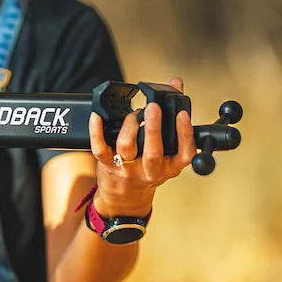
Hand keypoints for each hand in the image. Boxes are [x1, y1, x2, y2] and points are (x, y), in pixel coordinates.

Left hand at [88, 77, 195, 216]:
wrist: (126, 199)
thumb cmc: (148, 168)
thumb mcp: (167, 151)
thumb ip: (171, 118)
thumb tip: (175, 83)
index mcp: (170, 167)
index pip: (185, 154)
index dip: (185, 134)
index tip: (182, 114)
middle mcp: (150, 171)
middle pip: (153, 152)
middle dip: (154, 128)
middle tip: (154, 107)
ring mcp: (127, 169)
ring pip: (127, 148)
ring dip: (129, 126)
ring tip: (134, 113)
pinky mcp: (107, 166)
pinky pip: (99, 148)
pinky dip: (96, 131)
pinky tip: (97, 116)